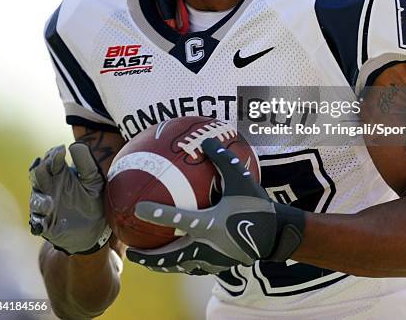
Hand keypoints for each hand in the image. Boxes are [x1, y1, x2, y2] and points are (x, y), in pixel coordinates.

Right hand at [29, 143, 110, 254]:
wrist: (94, 228)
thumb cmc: (94, 198)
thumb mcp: (94, 180)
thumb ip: (85, 162)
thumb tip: (73, 145)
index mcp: (61, 172)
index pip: (51, 159)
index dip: (53, 155)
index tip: (59, 152)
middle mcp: (50, 185)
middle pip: (38, 173)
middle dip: (41, 170)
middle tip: (47, 167)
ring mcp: (45, 203)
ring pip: (35, 196)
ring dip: (40, 198)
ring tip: (49, 203)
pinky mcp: (44, 221)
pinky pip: (36, 219)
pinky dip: (39, 219)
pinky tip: (44, 220)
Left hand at [126, 138, 304, 273]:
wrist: (276, 235)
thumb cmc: (257, 205)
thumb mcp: (241, 178)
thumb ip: (223, 158)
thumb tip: (206, 139)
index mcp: (209, 223)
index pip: (177, 219)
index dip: (157, 214)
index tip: (138, 210)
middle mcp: (206, 245)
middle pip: (170, 256)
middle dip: (148, 258)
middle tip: (129, 253)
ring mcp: (211, 259)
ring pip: (179, 265)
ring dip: (160, 264)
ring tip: (145, 261)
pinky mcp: (217, 265)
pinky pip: (192, 266)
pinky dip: (178, 264)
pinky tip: (175, 258)